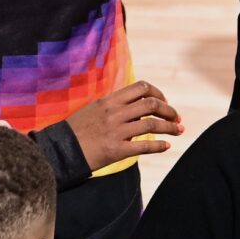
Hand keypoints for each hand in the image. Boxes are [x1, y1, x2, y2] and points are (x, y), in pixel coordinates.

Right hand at [67, 80, 182, 172]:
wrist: (60, 150)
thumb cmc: (77, 131)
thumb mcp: (93, 109)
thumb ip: (114, 106)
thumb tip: (135, 107)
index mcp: (109, 100)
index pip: (141, 88)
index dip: (158, 93)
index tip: (164, 102)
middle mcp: (114, 113)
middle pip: (151, 104)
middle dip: (169, 110)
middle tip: (177, 118)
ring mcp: (116, 131)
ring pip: (152, 124)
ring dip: (170, 127)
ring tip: (179, 131)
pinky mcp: (116, 150)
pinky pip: (144, 146)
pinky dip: (159, 146)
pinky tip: (166, 146)